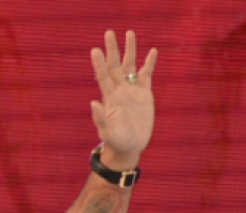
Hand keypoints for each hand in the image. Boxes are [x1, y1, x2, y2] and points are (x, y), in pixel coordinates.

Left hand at [90, 31, 157, 169]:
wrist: (130, 148)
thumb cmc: (117, 142)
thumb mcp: (108, 132)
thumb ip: (100, 118)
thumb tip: (93, 102)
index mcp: (110, 98)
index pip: (103, 77)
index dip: (99, 64)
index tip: (95, 50)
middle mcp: (119, 91)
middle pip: (115, 66)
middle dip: (112, 50)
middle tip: (109, 33)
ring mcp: (132, 91)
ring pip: (130, 66)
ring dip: (130, 50)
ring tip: (129, 32)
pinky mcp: (144, 95)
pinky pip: (146, 75)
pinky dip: (149, 63)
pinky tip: (152, 51)